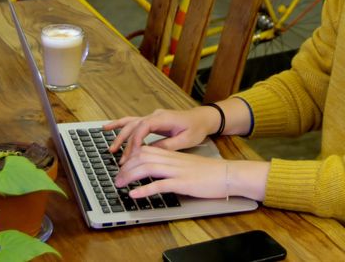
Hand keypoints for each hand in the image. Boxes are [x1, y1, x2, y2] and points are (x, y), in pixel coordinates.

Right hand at [104, 107, 216, 163]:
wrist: (203, 118)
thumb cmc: (196, 128)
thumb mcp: (186, 140)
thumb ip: (168, 145)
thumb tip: (151, 152)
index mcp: (164, 118)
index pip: (143, 127)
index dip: (135, 141)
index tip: (132, 155)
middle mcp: (155, 115)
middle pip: (134, 126)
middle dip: (125, 143)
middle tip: (120, 160)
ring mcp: (152, 117)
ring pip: (130, 124)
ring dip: (119, 136)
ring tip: (110, 149)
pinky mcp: (152, 121)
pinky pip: (132, 121)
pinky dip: (120, 125)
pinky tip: (107, 128)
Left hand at [114, 146, 228, 199]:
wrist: (228, 174)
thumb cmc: (210, 172)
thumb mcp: (187, 165)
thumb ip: (172, 165)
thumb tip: (158, 172)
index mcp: (173, 154)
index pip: (146, 150)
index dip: (130, 157)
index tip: (122, 167)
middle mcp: (173, 160)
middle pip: (142, 157)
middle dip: (125, 167)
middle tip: (116, 178)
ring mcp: (177, 170)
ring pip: (147, 168)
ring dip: (130, 176)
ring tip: (119, 184)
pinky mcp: (183, 182)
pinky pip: (160, 184)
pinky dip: (145, 189)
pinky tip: (135, 194)